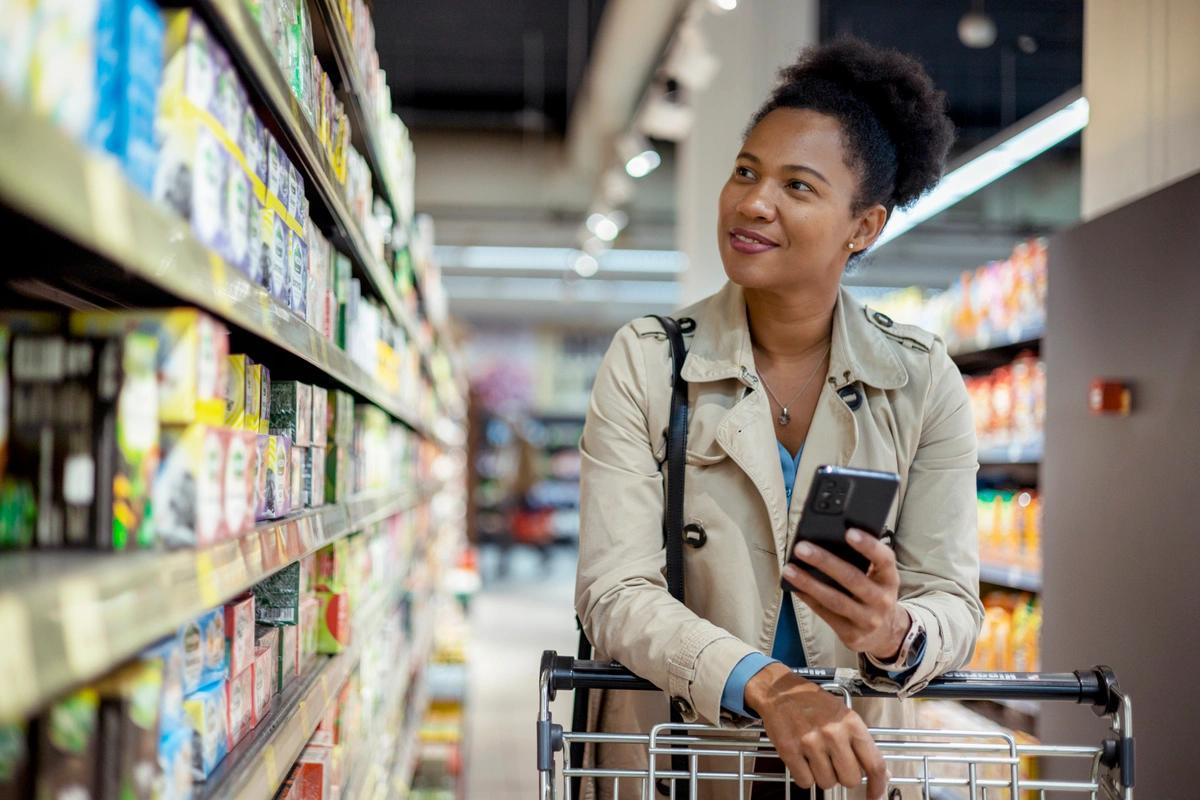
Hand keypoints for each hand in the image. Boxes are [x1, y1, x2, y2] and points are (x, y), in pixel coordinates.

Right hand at [745, 663, 887, 796]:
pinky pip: (805, 782)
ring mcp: (810, 743)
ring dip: (823, 776)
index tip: (875, 796)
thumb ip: (862, 743)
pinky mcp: (790, 751)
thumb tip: (883, 774)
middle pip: (850, 780)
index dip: (878, 786)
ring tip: (816, 757)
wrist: (779, 691)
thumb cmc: (814, 703)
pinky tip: (803, 760)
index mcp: (852, 724)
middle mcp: (833, 734)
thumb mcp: (844, 715)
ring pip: (827, 783)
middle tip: (835, 763)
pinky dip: (805, 776)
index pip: (874, 764)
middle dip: (844, 776)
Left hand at [782, 529, 909, 660]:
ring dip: (809, 583)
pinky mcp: (852, 635)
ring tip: (789, 569)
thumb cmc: (874, 594)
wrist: (886, 634)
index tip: (849, 532)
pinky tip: (794, 587)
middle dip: (825, 561)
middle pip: (853, 579)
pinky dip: (808, 599)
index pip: (884, 559)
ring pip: (835, 600)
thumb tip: (826, 539)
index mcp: (890, 579)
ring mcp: (868, 620)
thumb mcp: (878, 578)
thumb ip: (862, 561)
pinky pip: (826, 614)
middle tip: (802, 548)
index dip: (868, 545)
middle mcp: (882, 600)